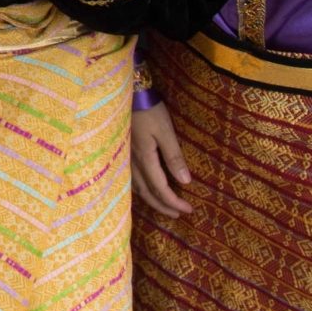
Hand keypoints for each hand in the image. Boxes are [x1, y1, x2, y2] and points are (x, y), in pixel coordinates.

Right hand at [131, 102, 192, 217]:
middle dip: (163, 206)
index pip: (160, 189)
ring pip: (137, 188)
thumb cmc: (149, 111)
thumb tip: (185, 182)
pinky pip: (131, 180)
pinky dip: (140, 190)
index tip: (188, 210)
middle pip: (147, 193)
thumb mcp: (165, 132)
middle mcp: (133, 163)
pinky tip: (145, 190)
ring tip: (164, 207)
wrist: (127, 95)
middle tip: (178, 214)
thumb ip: (174, 157)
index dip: (174, 202)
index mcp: (145, 159)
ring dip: (151, 200)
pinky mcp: (123, 154)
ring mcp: (125, 159)